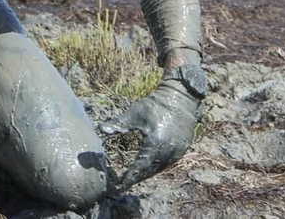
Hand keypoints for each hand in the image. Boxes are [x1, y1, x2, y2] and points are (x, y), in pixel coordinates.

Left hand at [98, 60, 204, 190]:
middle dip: (136, 178)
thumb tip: (101, 129)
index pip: (140, 167)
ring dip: (146, 174)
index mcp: (155, 143)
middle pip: (149, 171)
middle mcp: (168, 151)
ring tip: (134, 178)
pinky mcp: (182, 149)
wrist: (180, 98)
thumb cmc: (156, 105)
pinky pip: (167, 163)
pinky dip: (156, 167)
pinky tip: (148, 168)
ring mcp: (177, 151)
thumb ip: (119, 124)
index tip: (119, 185)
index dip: (129, 177)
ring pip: (159, 169)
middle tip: (123, 184)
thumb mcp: (135, 113)